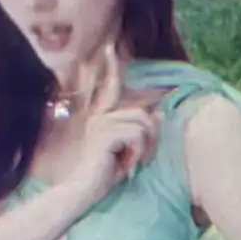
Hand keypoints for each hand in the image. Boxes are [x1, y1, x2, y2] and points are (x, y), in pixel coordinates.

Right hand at [69, 44, 161, 208]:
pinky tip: (127, 166)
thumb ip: (141, 131)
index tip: (111, 46)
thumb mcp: (127, 151)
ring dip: (146, 147)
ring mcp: (101, 123)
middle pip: (142, 113)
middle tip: (142, 159)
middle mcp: (100, 116)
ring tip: (134, 163)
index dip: (112, 66)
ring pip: (143, 123)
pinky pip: (138, 134)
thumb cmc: (103, 176)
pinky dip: (139, 152)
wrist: (81, 193)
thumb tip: (159, 112)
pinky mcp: (105, 133)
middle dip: (151, 138)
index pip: (110, 87)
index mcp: (102, 118)